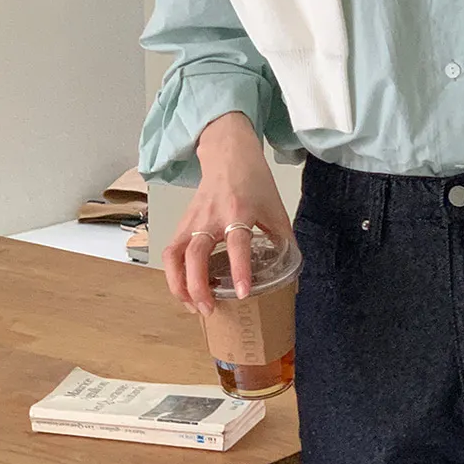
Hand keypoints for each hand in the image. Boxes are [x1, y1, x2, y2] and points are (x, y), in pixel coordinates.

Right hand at [163, 114, 292, 316]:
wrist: (228, 153)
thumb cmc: (253, 181)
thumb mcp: (275, 209)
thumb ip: (284, 242)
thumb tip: (293, 279)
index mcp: (239, 211)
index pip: (236, 243)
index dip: (239, 268)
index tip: (242, 293)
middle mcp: (211, 217)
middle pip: (195, 254)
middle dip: (198, 286)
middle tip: (209, 309)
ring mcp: (193, 220)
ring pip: (174, 255)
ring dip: (179, 284)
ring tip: (192, 306)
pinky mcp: (182, 223)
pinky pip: (171, 252)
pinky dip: (173, 274)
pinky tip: (184, 291)